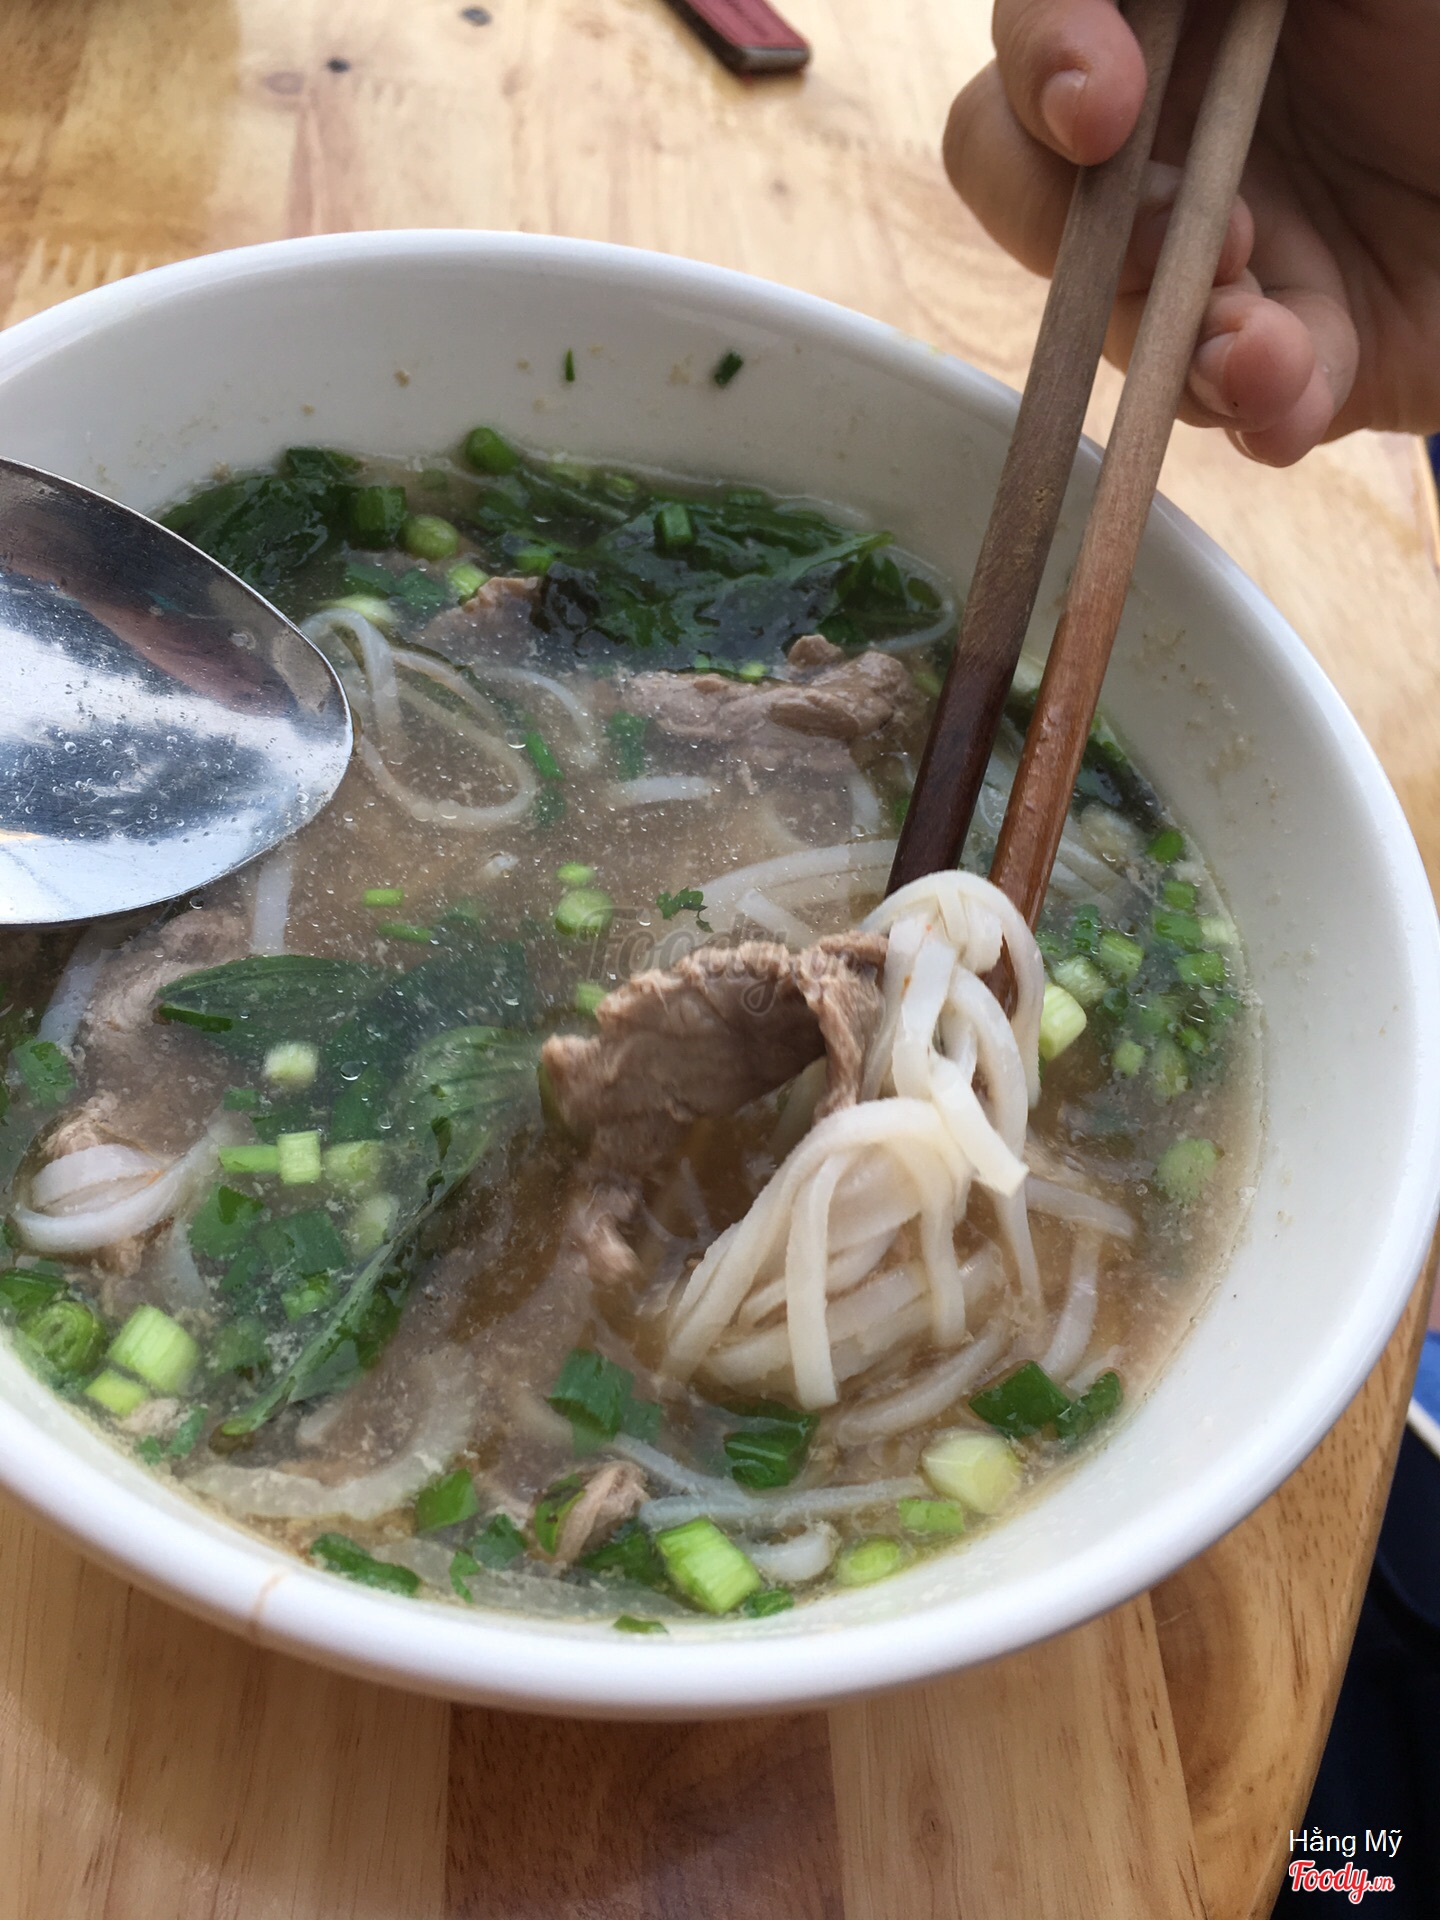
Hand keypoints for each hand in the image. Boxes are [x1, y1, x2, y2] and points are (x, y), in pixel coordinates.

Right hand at [944, 0, 1439, 463]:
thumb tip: (1128, 5)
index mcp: (1192, 2)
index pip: (1049, 19)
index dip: (1043, 55)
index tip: (1102, 104)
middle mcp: (1180, 117)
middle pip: (1015, 167)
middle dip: (1078, 223)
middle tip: (1200, 239)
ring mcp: (1215, 244)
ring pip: (1098, 307)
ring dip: (1166, 334)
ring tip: (1268, 342)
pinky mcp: (1271, 354)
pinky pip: (1213, 398)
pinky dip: (1250, 404)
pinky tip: (1299, 388)